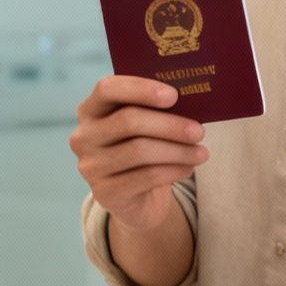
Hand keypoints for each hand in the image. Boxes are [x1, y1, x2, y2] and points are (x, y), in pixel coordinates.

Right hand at [69, 74, 208, 231]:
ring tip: (202, 152)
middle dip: (169, 125)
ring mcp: (91, 166)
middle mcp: (84, 136)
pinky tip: (189, 167)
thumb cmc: (143, 147)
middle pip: (128, 121)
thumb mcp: (144, 125)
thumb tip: (191, 98)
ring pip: (140, 151)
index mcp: (90, 109)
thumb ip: (155, 108)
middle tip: (199, 131)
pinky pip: (145, 177)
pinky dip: (173, 170)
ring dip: (177, 151)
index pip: (107, 89)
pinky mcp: (105, 192)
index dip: (140, 89)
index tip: (174, 95)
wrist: (136, 196)